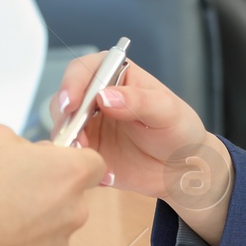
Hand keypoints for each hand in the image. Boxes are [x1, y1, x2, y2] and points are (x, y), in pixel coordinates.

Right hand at [0, 124, 104, 245]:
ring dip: (30, 221)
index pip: (93, 162)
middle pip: (70, 196)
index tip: (49, 161)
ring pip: (51, 227)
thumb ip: (20, 141)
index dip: (70, 159)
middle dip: (45, 191)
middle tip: (9, 188)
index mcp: (69, 174)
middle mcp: (73, 212)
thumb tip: (26, 153)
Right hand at [54, 53, 232, 245]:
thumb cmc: (179, 130)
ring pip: (62, 130)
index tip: (71, 103)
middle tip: (79, 141)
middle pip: (64, 100)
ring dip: (70, 146)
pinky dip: (82, 168)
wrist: (182, 168)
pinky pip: (72, 158)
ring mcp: (89, 126)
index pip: (84, 69)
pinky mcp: (87, 152)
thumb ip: (138, 101)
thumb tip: (105, 96)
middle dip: (66, 121)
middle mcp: (97, 98)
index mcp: (117, 76)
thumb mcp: (167, 111)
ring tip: (93, 162)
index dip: (72, 83)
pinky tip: (106, 176)